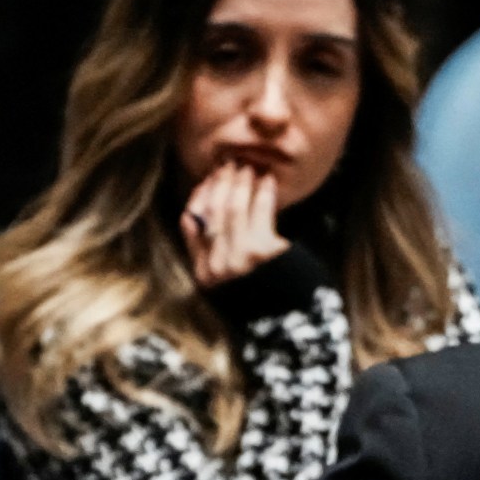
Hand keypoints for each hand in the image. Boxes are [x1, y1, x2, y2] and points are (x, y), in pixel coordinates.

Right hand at [180, 162, 286, 286]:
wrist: (288, 314)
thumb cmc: (260, 290)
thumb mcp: (226, 279)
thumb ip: (207, 251)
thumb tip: (194, 212)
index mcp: (203, 272)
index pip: (190, 224)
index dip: (198, 196)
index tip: (208, 179)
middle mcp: (216, 266)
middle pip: (211, 212)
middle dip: (219, 183)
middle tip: (229, 165)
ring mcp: (238, 259)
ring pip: (232, 208)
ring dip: (240, 183)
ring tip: (248, 168)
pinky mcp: (261, 251)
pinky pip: (259, 211)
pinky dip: (263, 192)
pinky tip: (267, 180)